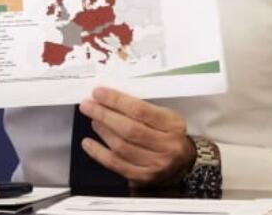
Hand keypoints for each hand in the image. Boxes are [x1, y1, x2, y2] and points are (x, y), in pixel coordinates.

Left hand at [77, 87, 196, 187]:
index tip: (99, 93)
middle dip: (104, 115)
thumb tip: (111, 98)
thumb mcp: (165, 116)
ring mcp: (154, 164)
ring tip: (93, 119)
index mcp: (172, 125)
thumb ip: (142, 108)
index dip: (116, 101)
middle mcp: (166, 146)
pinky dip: (98, 153)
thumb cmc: (169, 134)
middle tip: (88, 105)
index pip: (140, 111)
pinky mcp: (143, 177)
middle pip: (129, 129)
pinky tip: (88, 143)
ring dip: (102, 131)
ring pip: (121, 147)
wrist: (182, 162)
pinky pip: (115, 165)